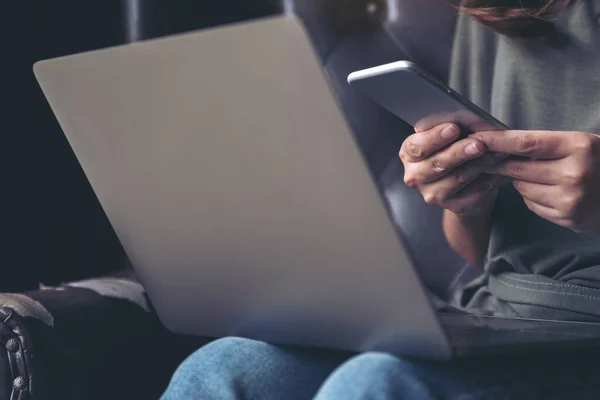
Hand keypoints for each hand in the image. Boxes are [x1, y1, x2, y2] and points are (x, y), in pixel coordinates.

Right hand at [399, 123, 502, 215]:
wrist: (465, 182)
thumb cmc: (455, 150)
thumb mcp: (449, 135)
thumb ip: (453, 127)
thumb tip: (470, 119)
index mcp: (409, 154)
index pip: (417, 146)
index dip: (435, 137)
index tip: (453, 128)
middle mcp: (415, 176)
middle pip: (437, 164)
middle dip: (459, 152)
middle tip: (478, 144)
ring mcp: (432, 194)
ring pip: (457, 179)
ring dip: (480, 164)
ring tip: (498, 153)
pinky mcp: (453, 206)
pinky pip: (472, 192)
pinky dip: (488, 179)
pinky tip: (499, 170)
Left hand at [473, 130, 599, 232]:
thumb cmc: (598, 161)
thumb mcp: (579, 143)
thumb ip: (545, 145)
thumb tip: (499, 146)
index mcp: (578, 147)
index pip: (525, 142)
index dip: (496, 141)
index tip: (475, 138)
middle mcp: (574, 174)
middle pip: (517, 168)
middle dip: (502, 163)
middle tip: (494, 158)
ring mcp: (570, 199)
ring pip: (521, 188)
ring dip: (520, 180)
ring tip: (541, 174)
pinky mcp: (567, 218)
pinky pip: (531, 204)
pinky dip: (532, 197)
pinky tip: (550, 191)